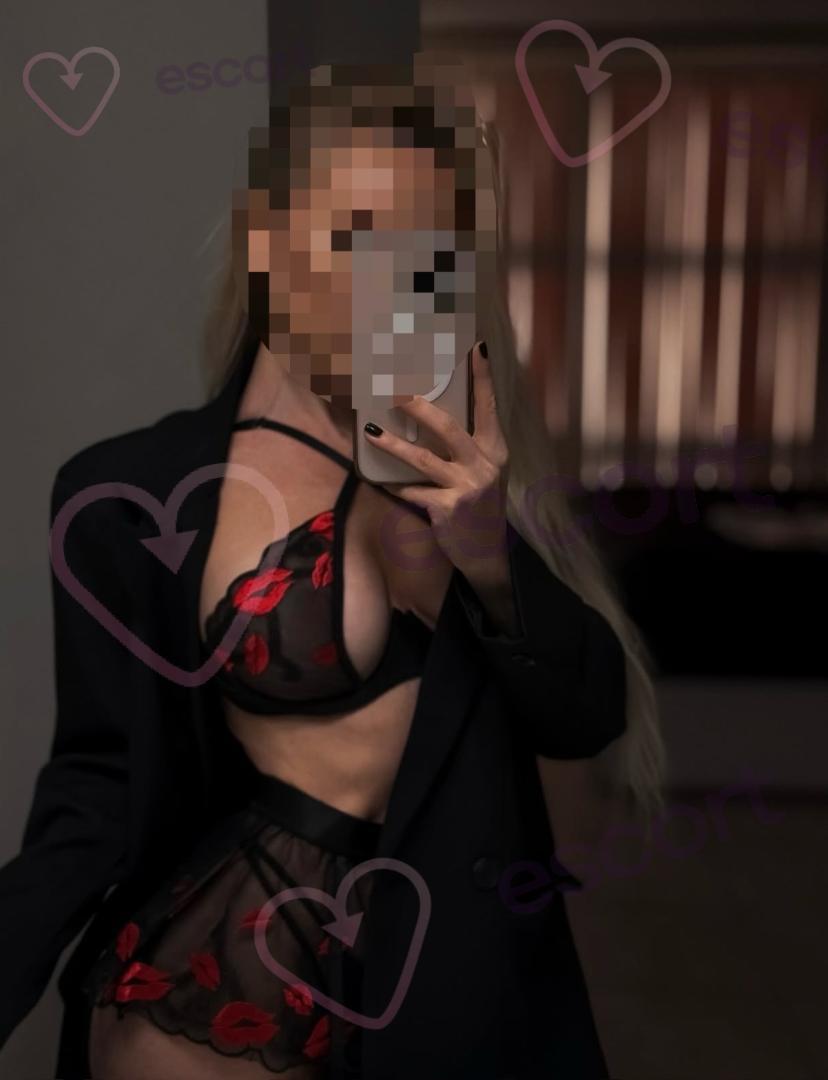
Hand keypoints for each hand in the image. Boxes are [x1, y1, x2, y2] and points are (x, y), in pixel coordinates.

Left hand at [362, 341, 517, 631]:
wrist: (487, 553)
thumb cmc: (480, 505)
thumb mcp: (484, 471)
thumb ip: (468, 446)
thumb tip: (432, 413)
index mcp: (496, 450)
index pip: (489, 406)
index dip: (482, 377)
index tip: (475, 346)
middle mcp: (484, 465)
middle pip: (448, 428)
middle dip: (419, 408)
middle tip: (395, 392)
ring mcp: (466, 487)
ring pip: (423, 459)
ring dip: (393, 444)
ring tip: (370, 431)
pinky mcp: (447, 509)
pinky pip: (412, 491)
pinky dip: (393, 485)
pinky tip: (376, 477)